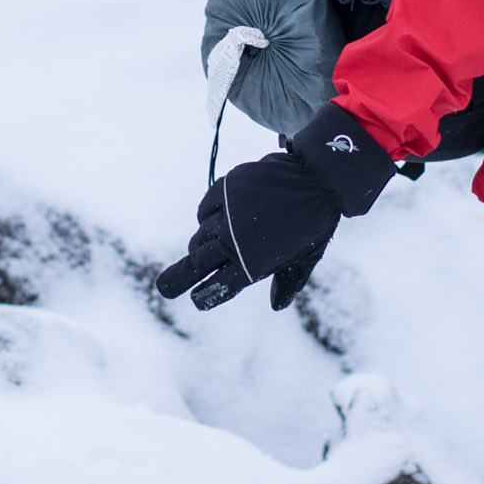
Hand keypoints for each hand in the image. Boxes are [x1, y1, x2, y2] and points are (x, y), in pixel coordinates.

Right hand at [155, 108, 396, 310]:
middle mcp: (234, 242)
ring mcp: (227, 215)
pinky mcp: (225, 190)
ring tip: (211, 247)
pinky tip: (219, 219)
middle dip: (177, 279)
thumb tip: (276, 306)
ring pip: (200, 237)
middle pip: (195, 265)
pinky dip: (207, 218)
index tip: (197, 299)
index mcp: (253, 264)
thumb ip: (286, 283)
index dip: (205, 297)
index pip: (218, 288)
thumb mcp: (305, 258)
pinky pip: (204, 210)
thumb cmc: (315, 222)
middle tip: (164, 289)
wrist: (318, 176)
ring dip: (201, 246)